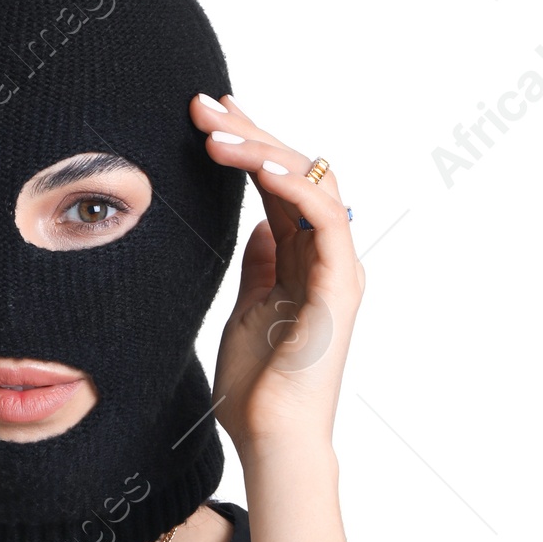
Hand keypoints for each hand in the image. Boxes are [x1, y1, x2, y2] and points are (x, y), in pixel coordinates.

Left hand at [190, 93, 363, 455]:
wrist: (271, 438)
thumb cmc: (257, 388)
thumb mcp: (249, 309)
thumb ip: (260, 264)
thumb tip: (258, 223)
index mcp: (304, 260)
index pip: (278, 184)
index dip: (248, 143)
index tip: (208, 114)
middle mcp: (327, 256)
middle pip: (295, 172)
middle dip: (250, 132)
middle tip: (203, 103)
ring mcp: (338, 268)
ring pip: (311, 183)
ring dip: (262, 150)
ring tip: (213, 131)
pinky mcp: (340, 285)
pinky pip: (322, 217)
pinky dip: (291, 185)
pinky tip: (255, 164)